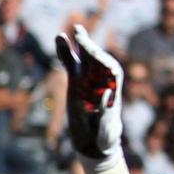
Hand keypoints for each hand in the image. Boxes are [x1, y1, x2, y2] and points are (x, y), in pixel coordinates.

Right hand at [55, 23, 123, 162]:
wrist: (95, 143)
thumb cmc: (104, 136)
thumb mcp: (105, 127)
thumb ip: (105, 112)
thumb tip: (107, 93)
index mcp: (113, 88)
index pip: (108, 66)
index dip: (98, 56)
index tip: (89, 49)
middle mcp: (102, 80)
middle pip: (96, 58)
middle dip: (88, 46)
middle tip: (78, 33)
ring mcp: (88, 79)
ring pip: (83, 57)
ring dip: (78, 43)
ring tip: (72, 31)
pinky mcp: (76, 82)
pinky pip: (70, 64)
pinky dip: (65, 53)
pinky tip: (59, 39)